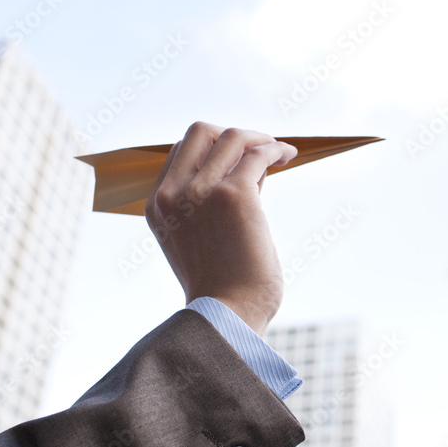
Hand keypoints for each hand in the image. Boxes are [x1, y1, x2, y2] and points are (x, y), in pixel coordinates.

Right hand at [144, 123, 296, 336]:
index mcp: (158, 206)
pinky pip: (257, 155)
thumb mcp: (197, 239)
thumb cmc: (223, 286)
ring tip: (281, 152)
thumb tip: (250, 167)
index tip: (241, 159)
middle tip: (260, 147)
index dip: (214, 148)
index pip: (181, 152)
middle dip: (234, 133)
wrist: (228, 315)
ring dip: (260, 139)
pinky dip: (275, 149)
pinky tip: (288, 157)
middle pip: (200, 132)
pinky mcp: (234, 196)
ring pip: (232, 137)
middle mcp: (174, 194)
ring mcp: (201, 192)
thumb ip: (209, 202)